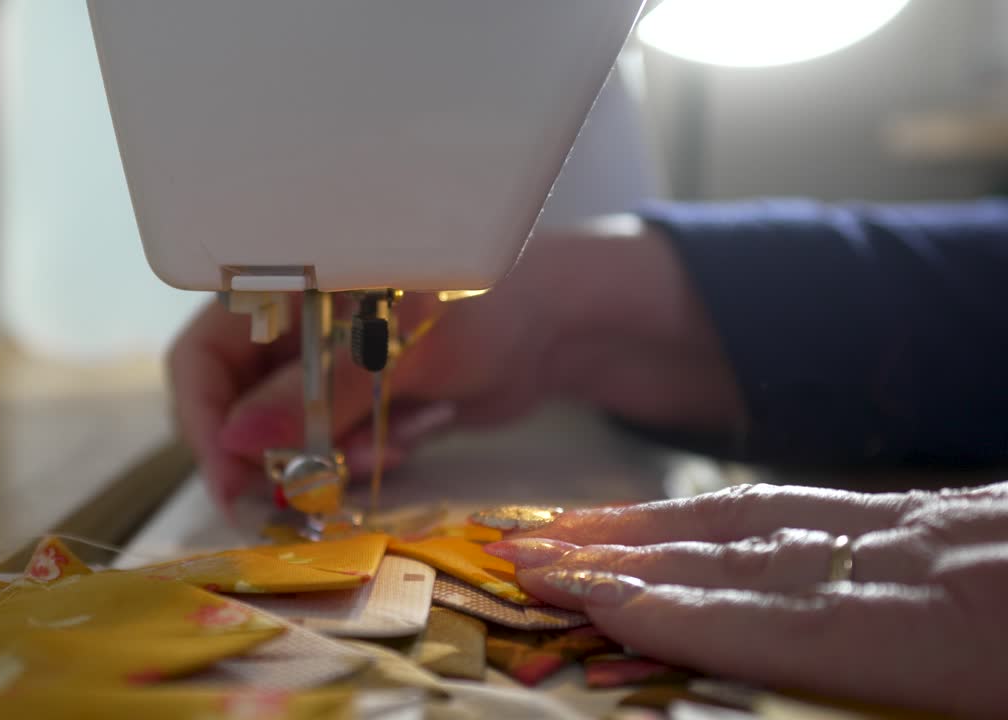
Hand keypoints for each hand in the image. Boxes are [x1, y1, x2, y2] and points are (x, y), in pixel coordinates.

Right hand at [169, 216, 744, 509]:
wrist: (563, 327)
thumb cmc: (489, 304)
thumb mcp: (401, 350)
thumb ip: (318, 394)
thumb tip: (234, 440)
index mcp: (286, 289)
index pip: (203, 357)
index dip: (206, 421)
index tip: (230, 484)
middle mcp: (292, 332)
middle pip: (237, 408)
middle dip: (276, 454)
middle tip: (310, 494)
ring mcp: (325, 372)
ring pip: (288, 441)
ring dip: (335, 457)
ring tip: (402, 431)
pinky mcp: (359, 406)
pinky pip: (333, 453)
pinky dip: (369, 455)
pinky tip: (420, 426)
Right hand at [485, 482, 1007, 717]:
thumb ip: (900, 687)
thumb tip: (786, 663)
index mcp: (959, 630)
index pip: (789, 618)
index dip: (678, 612)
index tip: (585, 601)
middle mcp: (927, 565)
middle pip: (751, 557)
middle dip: (628, 557)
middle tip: (526, 553)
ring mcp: (929, 530)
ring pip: (764, 520)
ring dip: (652, 527)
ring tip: (567, 528)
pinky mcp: (938, 515)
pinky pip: (808, 506)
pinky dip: (722, 512)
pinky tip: (680, 519)